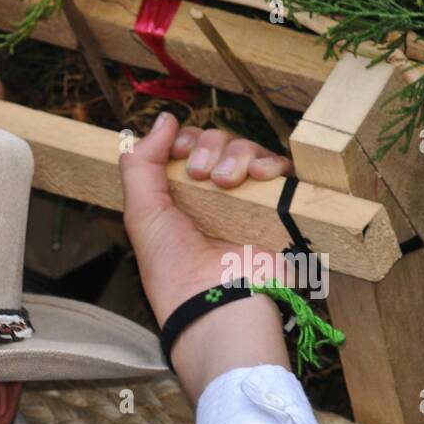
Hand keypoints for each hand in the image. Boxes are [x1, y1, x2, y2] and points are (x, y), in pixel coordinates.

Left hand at [119, 112, 292, 399]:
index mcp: (179, 199)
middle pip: (218, 143)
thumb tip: (162, 120)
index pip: (188, 148)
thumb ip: (142, 166)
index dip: (184, 141)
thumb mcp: (142, 215)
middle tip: (201, 174)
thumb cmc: (174, 268)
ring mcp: (247, 203)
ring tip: (226, 182)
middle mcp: (213, 199)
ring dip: (236, 155)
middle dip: (208, 147)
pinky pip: (281, 171)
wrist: (216, 303)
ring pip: (248, 150)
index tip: (178, 150)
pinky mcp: (278, 211)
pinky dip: (271, 164)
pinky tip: (259, 177)